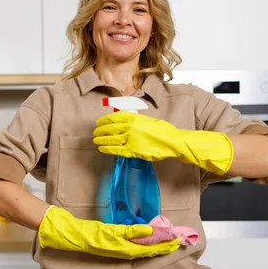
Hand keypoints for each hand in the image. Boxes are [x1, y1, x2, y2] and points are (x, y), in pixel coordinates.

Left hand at [38, 206, 179, 259]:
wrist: (47, 227)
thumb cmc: (65, 230)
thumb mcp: (87, 232)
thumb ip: (101, 232)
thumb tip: (115, 228)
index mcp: (105, 246)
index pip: (133, 251)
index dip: (151, 250)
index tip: (168, 245)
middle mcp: (106, 248)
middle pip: (137, 251)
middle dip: (158, 248)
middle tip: (178, 243)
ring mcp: (102, 243)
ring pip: (131, 246)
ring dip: (152, 244)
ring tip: (169, 239)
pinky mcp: (96, 236)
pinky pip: (118, 235)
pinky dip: (134, 234)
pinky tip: (149, 232)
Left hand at [92, 111, 233, 174]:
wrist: (172, 141)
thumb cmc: (163, 130)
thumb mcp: (148, 120)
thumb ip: (136, 121)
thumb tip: (127, 122)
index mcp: (133, 118)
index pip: (113, 117)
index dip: (103, 120)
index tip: (98, 122)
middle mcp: (129, 127)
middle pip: (109, 128)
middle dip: (100, 130)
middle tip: (94, 132)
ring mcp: (130, 139)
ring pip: (110, 139)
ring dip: (101, 140)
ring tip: (95, 141)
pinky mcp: (132, 151)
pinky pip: (116, 150)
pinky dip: (107, 149)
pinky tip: (102, 149)